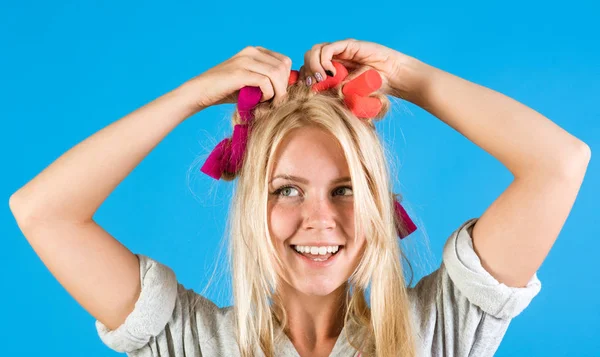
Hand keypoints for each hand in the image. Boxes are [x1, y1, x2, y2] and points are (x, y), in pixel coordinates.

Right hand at [183, 46, 292, 110]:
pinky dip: (267, 95)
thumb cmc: (226, 91)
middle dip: (283, 87)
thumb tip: (290, 88)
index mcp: (256, 51)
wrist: (200, 92)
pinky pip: (265, 82)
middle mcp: (251, 51)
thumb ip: (267, 80)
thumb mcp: (251, 81)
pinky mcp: (239, 73)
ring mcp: (245, 60)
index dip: (286, 80)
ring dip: (277, 93)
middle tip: (274, 101)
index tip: (279, 94)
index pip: (285, 61)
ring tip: (268, 102)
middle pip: (283, 67)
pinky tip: (259, 101)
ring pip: (276, 74)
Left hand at [300, 38, 430, 102]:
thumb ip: (335, 93)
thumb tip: (317, 95)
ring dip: (313, 65)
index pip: (308, 68)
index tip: (307, 90)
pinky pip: (328, 49)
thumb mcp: (349, 94)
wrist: (392, 78)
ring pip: (315, 51)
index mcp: (330, 69)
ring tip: (322, 78)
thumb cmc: (373, 88)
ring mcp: (339, 50)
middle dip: (306, 71)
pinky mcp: (347, 45)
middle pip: (308, 57)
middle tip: (312, 84)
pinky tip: (330, 72)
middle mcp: (333, 57)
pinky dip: (324, 60)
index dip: (304, 77)